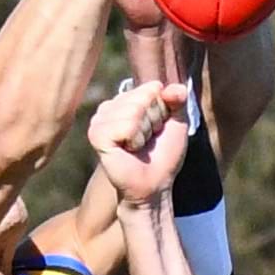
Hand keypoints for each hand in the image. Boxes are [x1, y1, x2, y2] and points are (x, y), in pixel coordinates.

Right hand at [88, 76, 188, 200]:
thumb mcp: (177, 123)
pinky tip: (128, 150)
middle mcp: (109, 107)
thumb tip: (178, 88)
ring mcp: (100, 120)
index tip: (156, 130)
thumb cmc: (163, 157)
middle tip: (147, 141)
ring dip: (144, 133)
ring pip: (134, 110)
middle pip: (143, 97)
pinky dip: (134, 140)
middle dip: (153, 122)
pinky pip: (126, 125)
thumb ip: (178, 99)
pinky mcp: (96, 135)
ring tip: (138, 147)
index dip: (162, 111)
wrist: (154, 186)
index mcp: (125, 101)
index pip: (152, 88)